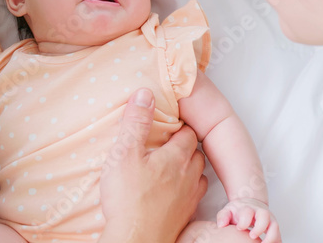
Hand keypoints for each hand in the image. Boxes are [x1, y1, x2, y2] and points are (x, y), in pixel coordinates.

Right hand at [98, 88, 207, 242]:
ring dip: (188, 170)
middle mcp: (188, 177)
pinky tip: (172, 194)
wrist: (135, 240)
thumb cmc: (129, 197)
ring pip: (198, 177)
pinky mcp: (183, 218)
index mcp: (176, 157)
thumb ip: (136, 122)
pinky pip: (192, 199)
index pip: (188, 133)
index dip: (179, 127)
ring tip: (172, 167)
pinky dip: (185, 192)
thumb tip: (145, 93)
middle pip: (196, 155)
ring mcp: (188, 200)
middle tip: (169, 143)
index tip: (169, 124)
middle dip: (186, 147)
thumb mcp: (124, 153)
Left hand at [217, 198, 280, 242]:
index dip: (244, 220)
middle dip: (260, 227)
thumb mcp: (228, 210)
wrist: (250, 204)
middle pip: (265, 216)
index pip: (248, 212)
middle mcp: (261, 212)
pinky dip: (276, 241)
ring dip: (271, 237)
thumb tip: (221, 225)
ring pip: (275, 226)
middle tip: (252, 236)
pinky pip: (278, 234)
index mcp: (248, 209)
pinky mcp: (274, 227)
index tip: (239, 228)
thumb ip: (223, 216)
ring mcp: (269, 219)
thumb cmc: (238, 210)